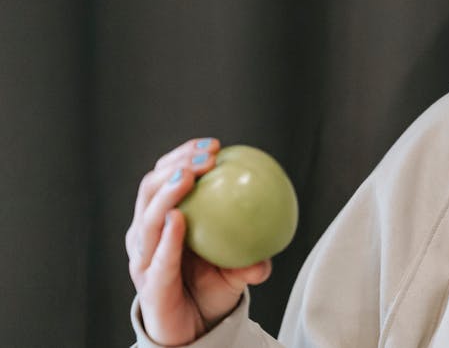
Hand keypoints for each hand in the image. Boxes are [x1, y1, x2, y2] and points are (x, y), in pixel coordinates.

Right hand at [126, 138, 273, 345]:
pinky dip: (168, 238)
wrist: (195, 331)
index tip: (214, 144)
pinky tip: (179, 220)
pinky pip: (159, 258)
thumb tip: (279, 234)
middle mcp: (147, 237)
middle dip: (174, 166)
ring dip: (167, 193)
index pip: (165, 178)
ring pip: (148, 219)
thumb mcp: (238, 264)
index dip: (183, 156)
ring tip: (188, 176)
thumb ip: (254, 250)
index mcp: (164, 222)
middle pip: (150, 190)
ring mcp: (144, 260)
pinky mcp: (148, 285)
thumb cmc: (212, 288)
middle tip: (206, 157)